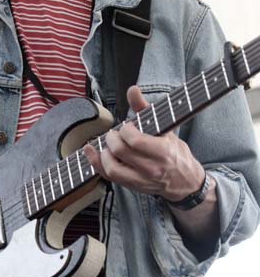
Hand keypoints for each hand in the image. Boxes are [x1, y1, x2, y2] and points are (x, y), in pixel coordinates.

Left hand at [84, 85, 204, 200]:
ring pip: (113, 169)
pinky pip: (110, 178)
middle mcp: (152, 168)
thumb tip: (132, 90)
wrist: (185, 181)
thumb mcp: (165, 128)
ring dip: (104, 153)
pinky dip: (97, 164)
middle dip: (112, 138)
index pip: (135, 141)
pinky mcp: (133, 187)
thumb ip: (145, 108)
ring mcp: (142, 180)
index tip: (127, 127)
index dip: (125, 130)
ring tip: (108, 145)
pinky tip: (91, 152)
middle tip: (114, 134)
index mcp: (162, 151)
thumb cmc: (174, 151)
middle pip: (120, 152)